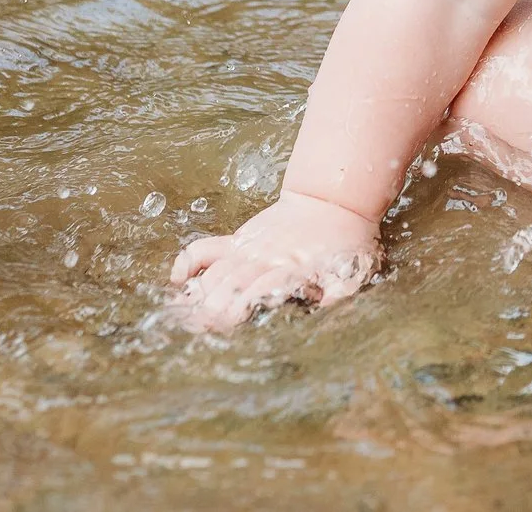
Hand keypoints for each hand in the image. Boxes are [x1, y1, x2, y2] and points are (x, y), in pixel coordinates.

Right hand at [168, 190, 380, 331]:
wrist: (334, 199)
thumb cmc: (346, 243)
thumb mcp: (353, 271)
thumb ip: (339, 294)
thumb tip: (324, 311)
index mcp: (290, 270)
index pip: (259, 293)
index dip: (243, 311)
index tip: (232, 328)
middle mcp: (263, 260)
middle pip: (230, 288)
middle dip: (214, 312)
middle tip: (201, 331)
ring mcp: (247, 250)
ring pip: (215, 274)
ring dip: (201, 297)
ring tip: (187, 319)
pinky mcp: (238, 241)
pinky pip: (205, 249)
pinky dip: (187, 262)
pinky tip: (178, 281)